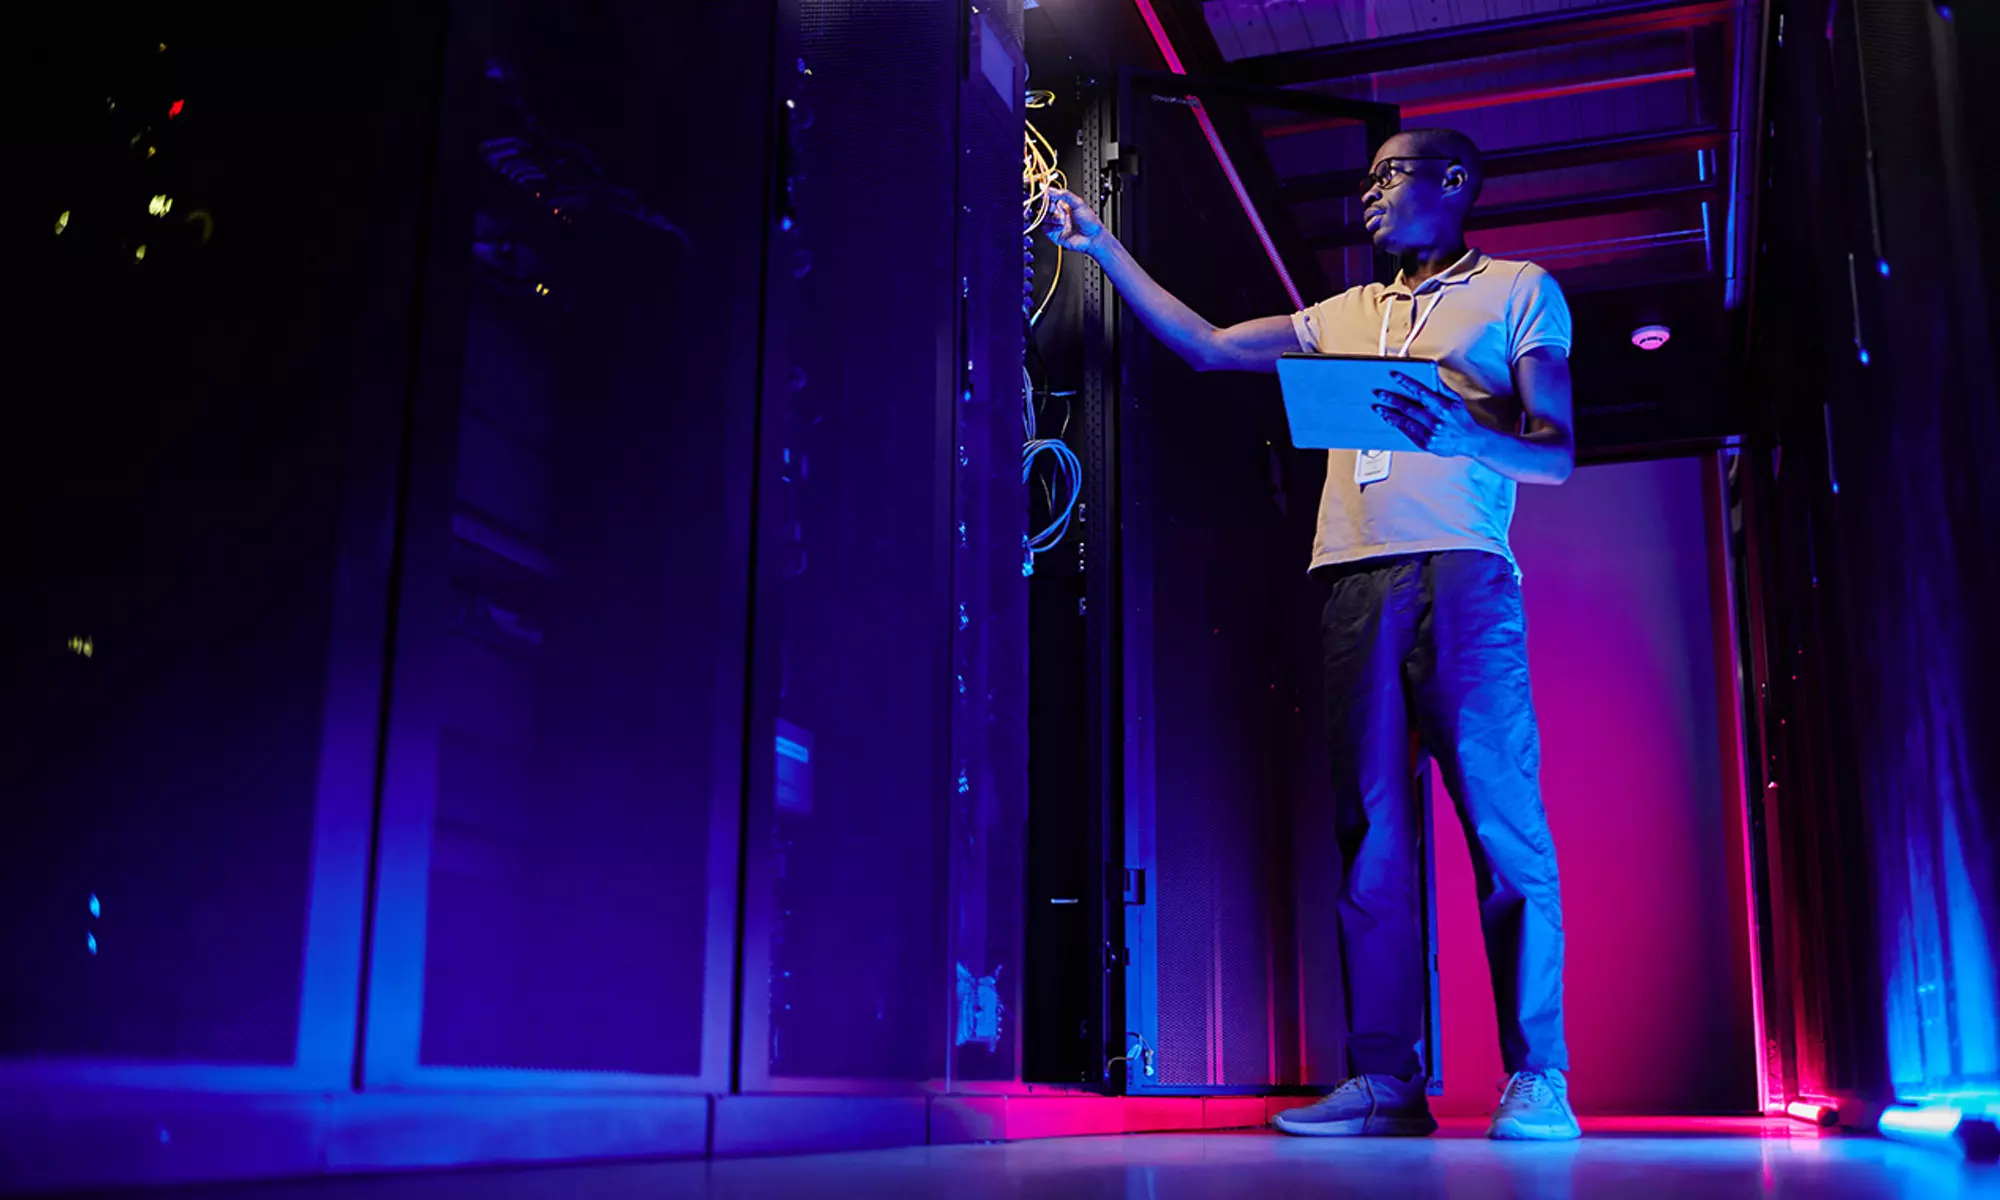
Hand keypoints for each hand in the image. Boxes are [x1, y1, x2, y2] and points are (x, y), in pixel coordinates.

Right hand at [1043, 187, 1108, 255]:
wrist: (1093, 238)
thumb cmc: (1089, 221)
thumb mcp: (1078, 203)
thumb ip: (1063, 194)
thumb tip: (1048, 188)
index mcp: (1063, 204)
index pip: (1049, 197)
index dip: (1046, 196)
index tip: (1044, 194)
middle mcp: (1058, 213)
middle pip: (1044, 207)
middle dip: (1047, 207)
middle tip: (1053, 208)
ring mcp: (1055, 224)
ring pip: (1043, 217)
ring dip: (1051, 217)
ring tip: (1061, 219)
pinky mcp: (1053, 234)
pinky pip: (1046, 228)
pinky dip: (1052, 226)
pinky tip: (1061, 227)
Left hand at [1372, 371, 1486, 458]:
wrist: (1470, 441)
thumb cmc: (1462, 419)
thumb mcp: (1456, 400)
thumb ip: (1442, 387)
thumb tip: (1431, 374)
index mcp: (1443, 407)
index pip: (1421, 392)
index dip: (1406, 382)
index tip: (1395, 376)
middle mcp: (1435, 420)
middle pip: (1409, 408)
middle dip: (1392, 400)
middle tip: (1380, 394)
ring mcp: (1430, 433)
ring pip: (1405, 422)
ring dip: (1390, 414)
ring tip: (1379, 408)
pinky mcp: (1425, 444)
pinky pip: (1407, 433)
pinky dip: (1397, 426)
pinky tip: (1389, 420)